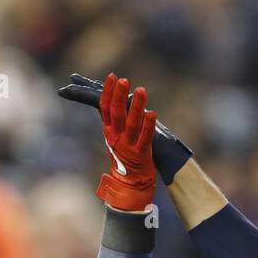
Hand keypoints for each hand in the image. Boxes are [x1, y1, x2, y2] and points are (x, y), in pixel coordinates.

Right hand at [58, 73, 192, 184]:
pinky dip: (148, 125)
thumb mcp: (114, 136)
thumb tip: (114, 96)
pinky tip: (152, 113)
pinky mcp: (141, 153)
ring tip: (141, 90)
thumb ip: (114, 118)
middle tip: (123, 80)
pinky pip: (145, 137)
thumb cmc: (124, 155)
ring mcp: (128, 145)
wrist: (130, 182)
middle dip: (119, 95)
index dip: (108, 91)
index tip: (112, 76)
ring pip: (132, 123)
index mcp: (109, 130)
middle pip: (116, 113)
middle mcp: (116, 137)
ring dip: (136, 106)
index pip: (105, 108)